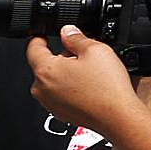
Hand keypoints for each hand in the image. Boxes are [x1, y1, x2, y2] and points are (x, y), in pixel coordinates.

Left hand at [25, 26, 141, 134]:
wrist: (117, 117)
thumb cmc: (107, 89)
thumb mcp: (95, 50)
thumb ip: (76, 37)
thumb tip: (68, 32)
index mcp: (45, 70)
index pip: (33, 48)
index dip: (39, 37)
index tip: (42, 35)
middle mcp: (42, 89)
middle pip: (46, 64)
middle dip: (62, 57)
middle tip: (83, 57)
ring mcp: (49, 103)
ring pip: (53, 80)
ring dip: (67, 73)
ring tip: (89, 75)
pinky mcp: (59, 112)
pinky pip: (60, 94)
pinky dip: (70, 88)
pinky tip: (88, 87)